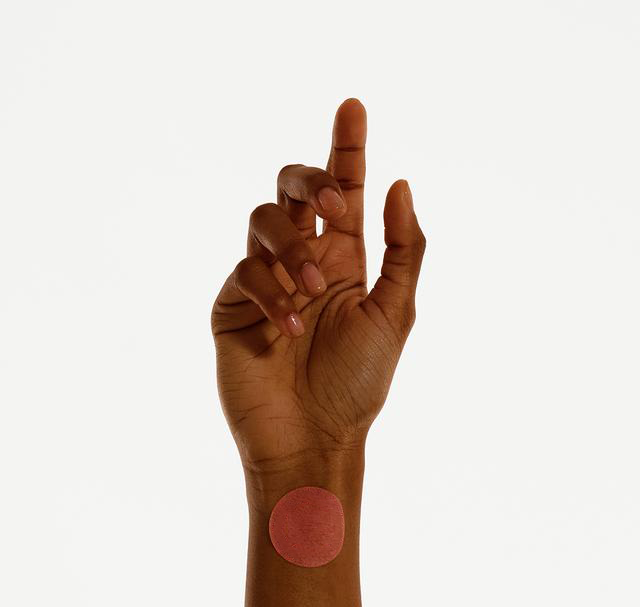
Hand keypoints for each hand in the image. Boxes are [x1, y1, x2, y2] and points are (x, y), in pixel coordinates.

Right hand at [212, 99, 425, 470]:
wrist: (313, 437)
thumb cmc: (357, 384)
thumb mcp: (394, 314)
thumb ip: (403, 250)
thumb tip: (399, 183)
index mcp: (344, 260)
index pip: (344, 191)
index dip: (346, 147)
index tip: (354, 105)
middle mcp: (303, 261)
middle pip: (294, 188)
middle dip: (312, 181)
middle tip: (339, 206)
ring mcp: (265, 281)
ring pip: (263, 219)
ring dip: (293, 246)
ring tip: (315, 290)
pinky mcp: (233, 305)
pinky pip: (245, 271)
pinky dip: (272, 292)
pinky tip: (290, 327)